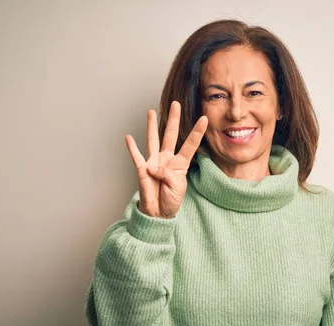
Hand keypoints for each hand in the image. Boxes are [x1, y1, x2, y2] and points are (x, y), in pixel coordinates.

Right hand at [125, 101, 207, 217]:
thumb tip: (152, 167)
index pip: (191, 144)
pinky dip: (132, 148)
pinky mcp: (142, 170)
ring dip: (152, 126)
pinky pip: (137, 156)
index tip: (204, 118)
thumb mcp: (177, 187)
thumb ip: (168, 175)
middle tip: (176, 104)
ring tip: (151, 111)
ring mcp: (154, 163)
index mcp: (180, 164)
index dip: (197, 132)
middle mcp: (167, 159)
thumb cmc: (171, 200)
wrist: (159, 212)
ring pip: (153, 140)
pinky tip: (128, 137)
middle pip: (170, 135)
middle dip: (173, 119)